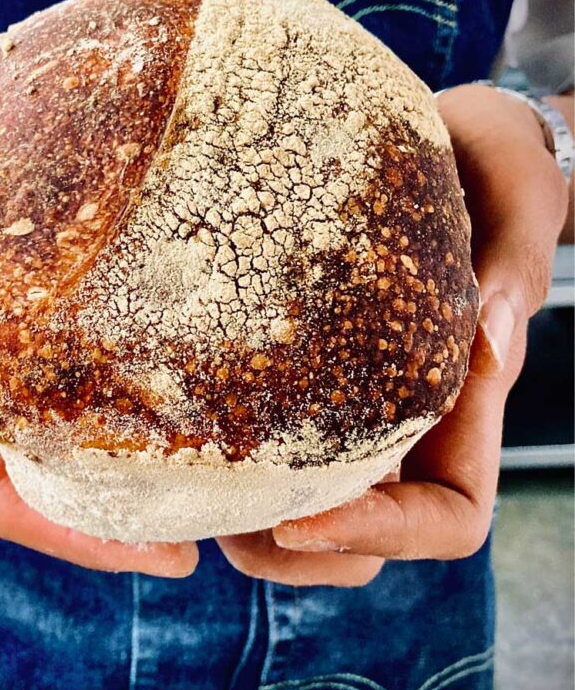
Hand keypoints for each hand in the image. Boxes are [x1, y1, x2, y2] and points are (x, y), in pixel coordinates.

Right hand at [0, 80, 196, 577]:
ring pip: (83, 424)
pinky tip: (193, 372)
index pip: (3, 493)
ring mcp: (17, 342)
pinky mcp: (43, 296)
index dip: (74, 536)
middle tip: (224, 530)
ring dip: (145, 459)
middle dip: (131, 515)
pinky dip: (137, 377)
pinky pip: (94, 350)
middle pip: (60, 477)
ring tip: (229, 468)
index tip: (158, 557)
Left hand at [218, 83, 568, 585]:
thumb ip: (514, 260)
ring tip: (185, 492)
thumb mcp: (514, 187)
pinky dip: (225, 464)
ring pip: (309, 512)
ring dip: (250, 526)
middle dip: (295, 549)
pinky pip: (264, 447)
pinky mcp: (298, 371)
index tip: (299, 515)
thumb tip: (493, 338)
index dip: (383, 537)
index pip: (448, 517)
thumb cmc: (484, 158)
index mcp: (464, 403)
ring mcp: (349, 406)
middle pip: (365, 541)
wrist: (440, 139)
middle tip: (217, 516)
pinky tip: (175, 430)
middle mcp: (405, 423)